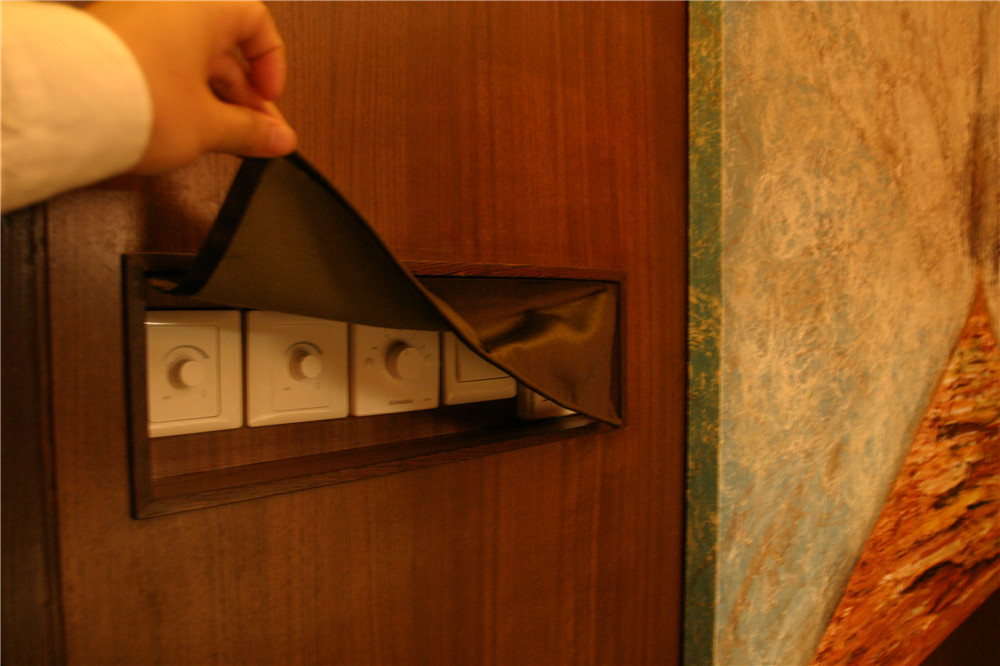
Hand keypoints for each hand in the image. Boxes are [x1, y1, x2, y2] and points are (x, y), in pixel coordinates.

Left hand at [85, 1, 297, 173]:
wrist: (62, 105)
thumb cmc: (137, 99)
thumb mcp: (208, 126)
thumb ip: (250, 131)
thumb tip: (278, 139)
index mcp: (202, 7)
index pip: (256, 21)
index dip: (271, 63)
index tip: (269, 99)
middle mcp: (168, 4)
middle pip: (222, 47)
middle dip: (243, 96)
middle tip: (254, 136)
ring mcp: (135, 21)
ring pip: (189, 58)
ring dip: (211, 99)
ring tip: (218, 140)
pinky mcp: (110, 43)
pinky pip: (158, 63)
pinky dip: (176, 92)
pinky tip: (180, 127)